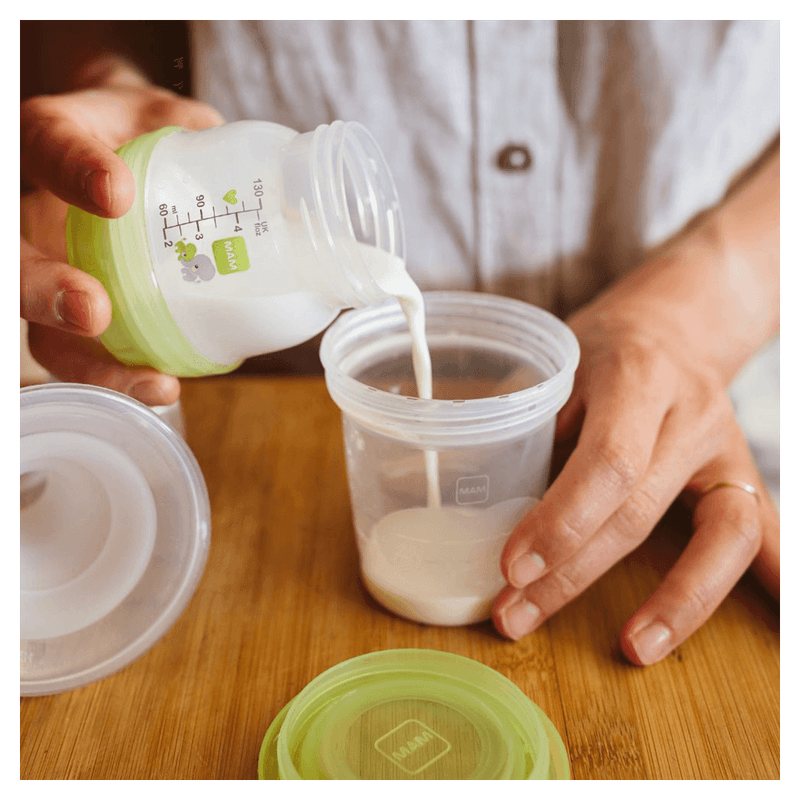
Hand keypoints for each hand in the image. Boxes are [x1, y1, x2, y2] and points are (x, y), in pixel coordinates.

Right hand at [19, 57, 223, 403]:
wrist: (132, 150)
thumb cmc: (147, 132)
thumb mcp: (169, 115)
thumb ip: (203, 133)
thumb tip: (282, 181)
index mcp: (57, 145)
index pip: (48, 147)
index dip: (75, 170)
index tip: (115, 191)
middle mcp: (41, 214)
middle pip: (16, 261)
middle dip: (48, 291)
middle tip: (93, 310)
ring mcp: (59, 268)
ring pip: (44, 327)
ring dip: (92, 361)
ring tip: (150, 381)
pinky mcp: (90, 311)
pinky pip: (90, 353)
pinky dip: (125, 376)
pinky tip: (164, 388)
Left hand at [491, 287, 779, 664]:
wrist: (677, 320)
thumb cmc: (605, 343)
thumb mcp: (559, 363)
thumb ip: (535, 426)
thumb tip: (485, 504)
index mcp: (637, 377)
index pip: (608, 464)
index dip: (561, 522)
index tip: (511, 567)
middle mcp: (690, 414)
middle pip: (640, 511)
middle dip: (574, 575)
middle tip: (514, 614)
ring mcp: (726, 447)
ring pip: (722, 534)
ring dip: (678, 602)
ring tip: (633, 649)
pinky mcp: (742, 471)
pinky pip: (762, 527)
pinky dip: (772, 577)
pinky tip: (770, 620)